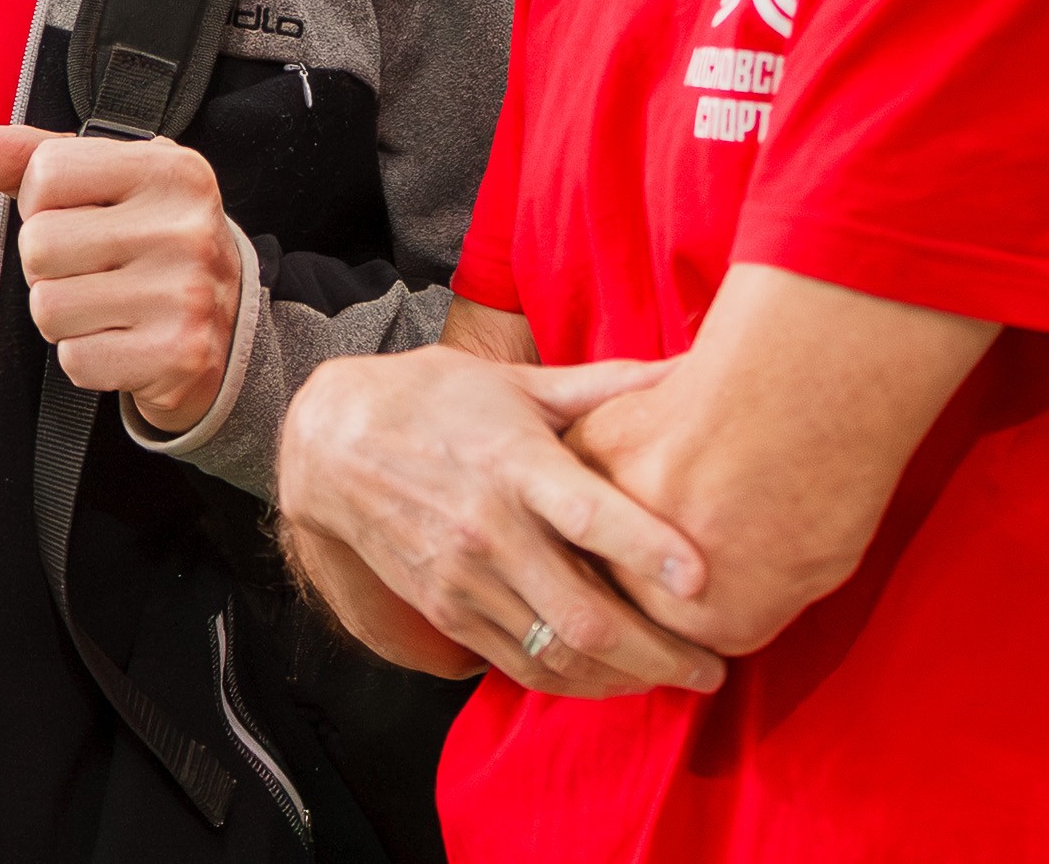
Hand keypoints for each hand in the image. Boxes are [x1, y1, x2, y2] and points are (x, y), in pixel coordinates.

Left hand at [0, 124, 242, 432]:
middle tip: (95, 271)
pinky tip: (123, 341)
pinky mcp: (179, 354)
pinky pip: (75, 359)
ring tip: (108, 306)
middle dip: (48, 267)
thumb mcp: (106, 184)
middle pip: (39, 244)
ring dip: (64, 316)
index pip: (46, 173)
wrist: (227, 328)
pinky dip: (86, 358)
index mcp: (171, 168)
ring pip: (48, 306)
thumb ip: (32, 157)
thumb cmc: (148, 243)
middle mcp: (186, 226)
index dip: (42, 204)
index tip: (82, 217)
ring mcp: (187, 293)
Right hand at [276, 345, 724, 698]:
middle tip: (713, 666)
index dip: (646, 548)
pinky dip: (574, 683)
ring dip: (625, 679)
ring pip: (557, 655)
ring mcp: (464, 580)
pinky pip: (520, 665)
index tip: (703, 578)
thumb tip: (684, 366)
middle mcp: (490, 530)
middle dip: (660, 653)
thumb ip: (603, 386)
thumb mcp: (517, 382)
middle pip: (583, 615)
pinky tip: (614, 678)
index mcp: (514, 464)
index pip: (586, 513)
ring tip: (677, 677)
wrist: (334, 442)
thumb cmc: (438, 400)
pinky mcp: (447, 611)